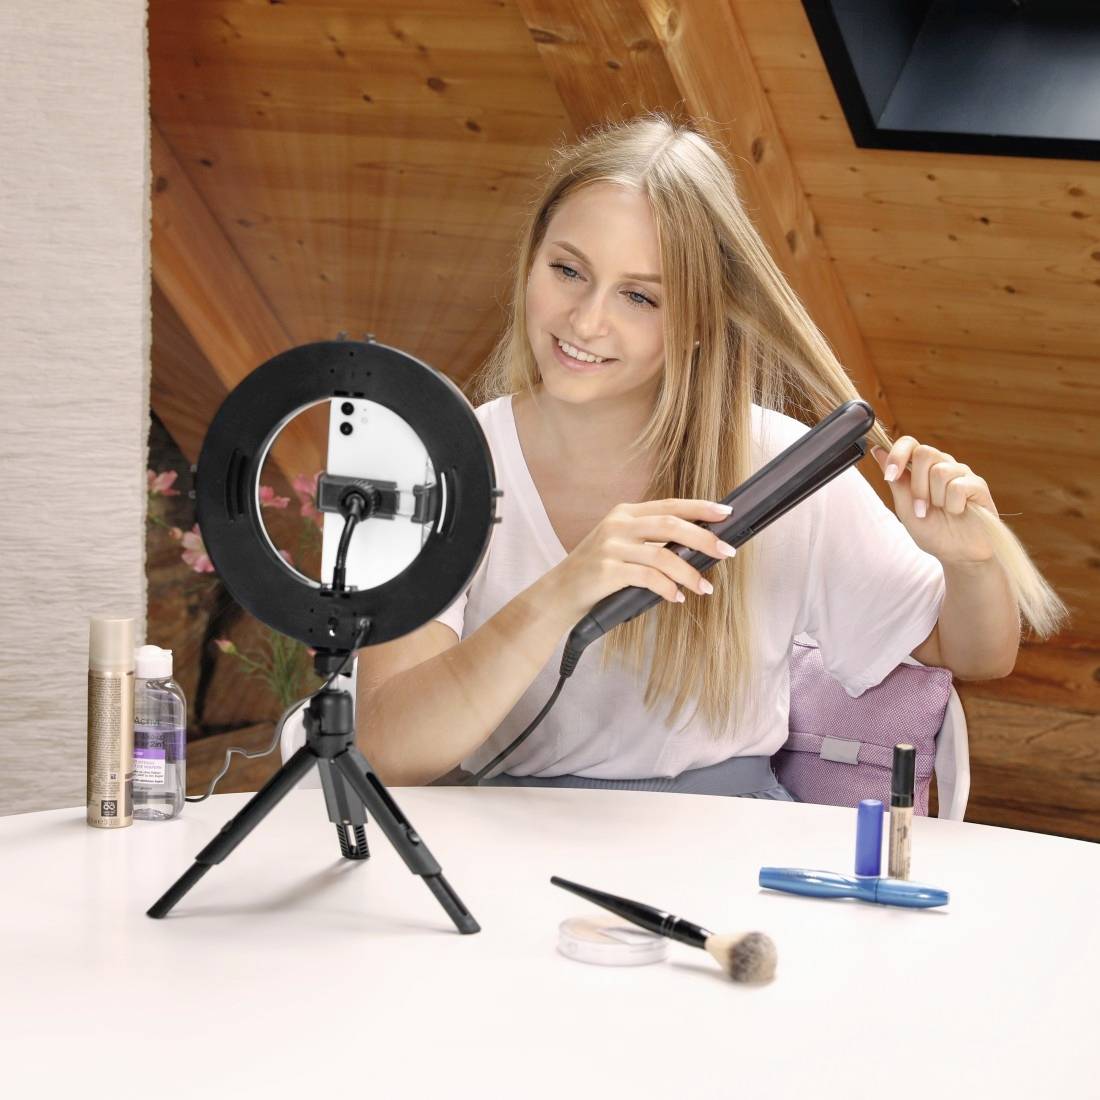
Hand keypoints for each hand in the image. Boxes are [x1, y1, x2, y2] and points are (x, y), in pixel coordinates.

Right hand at [541, 498, 736, 623]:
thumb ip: (651, 541)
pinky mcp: (606, 571)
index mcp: (624, 513)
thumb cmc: (596, 573)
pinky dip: (668, 588)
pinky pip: (648, 578)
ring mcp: (610, 547)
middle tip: (726, 551)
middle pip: (671, 525)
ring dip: (690, 573)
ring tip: (705, 587)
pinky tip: (677, 597)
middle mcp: (617, 525)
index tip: (726, 513)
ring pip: (663, 555)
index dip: (700, 508)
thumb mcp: (621, 546)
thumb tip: (697, 548)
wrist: (558, 594)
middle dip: (704, 539)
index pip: (670, 505)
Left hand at [871, 439, 997, 563]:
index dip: (897, 454)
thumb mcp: (906, 508)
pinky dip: (953, 505)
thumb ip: (896, 481)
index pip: (909, 443)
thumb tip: (877, 451)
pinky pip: (958, 486)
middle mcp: (942, 465)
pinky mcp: (978, 485)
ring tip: (941, 512)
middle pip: (924, 452)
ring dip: (935, 498)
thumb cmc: (933, 531)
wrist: (958, 554)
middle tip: (921, 508)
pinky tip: (957, 512)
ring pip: (940, 470)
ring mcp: (962, 474)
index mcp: (922, 469)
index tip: (890, 475)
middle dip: (917, 485)